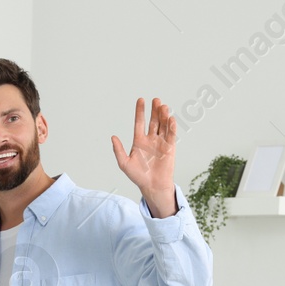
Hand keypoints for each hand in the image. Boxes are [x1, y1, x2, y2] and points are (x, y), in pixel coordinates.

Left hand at [111, 96, 177, 216]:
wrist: (152, 186)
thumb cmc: (138, 176)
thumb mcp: (124, 163)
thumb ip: (119, 150)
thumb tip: (113, 137)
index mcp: (139, 141)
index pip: (140, 122)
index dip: (140, 111)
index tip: (141, 100)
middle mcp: (151, 139)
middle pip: (153, 121)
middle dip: (154, 110)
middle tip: (156, 100)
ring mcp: (161, 142)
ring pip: (163, 125)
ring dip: (163, 116)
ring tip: (163, 107)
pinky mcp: (170, 147)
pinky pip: (171, 135)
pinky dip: (171, 127)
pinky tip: (171, 119)